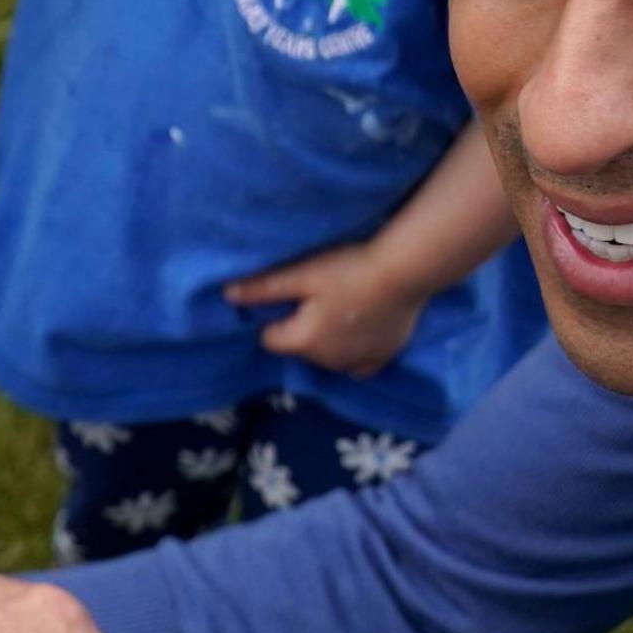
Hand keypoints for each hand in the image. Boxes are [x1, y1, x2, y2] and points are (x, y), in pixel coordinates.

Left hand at [228, 238, 428, 374]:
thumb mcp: (302, 273)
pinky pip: (358, 364)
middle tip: (317, 296)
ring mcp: (358, 363)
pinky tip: (359, 328)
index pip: (270, 339)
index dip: (273, 317)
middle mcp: (329, 362)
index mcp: (304, 342)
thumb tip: (226, 296)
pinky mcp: (383, 358)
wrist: (406, 272)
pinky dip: (353, 350)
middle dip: (301, 327)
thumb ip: (263, 288)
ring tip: (340, 306)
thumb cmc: (349, 268)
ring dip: (326, 339)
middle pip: (300, 348)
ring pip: (328, 356)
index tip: (288, 296)